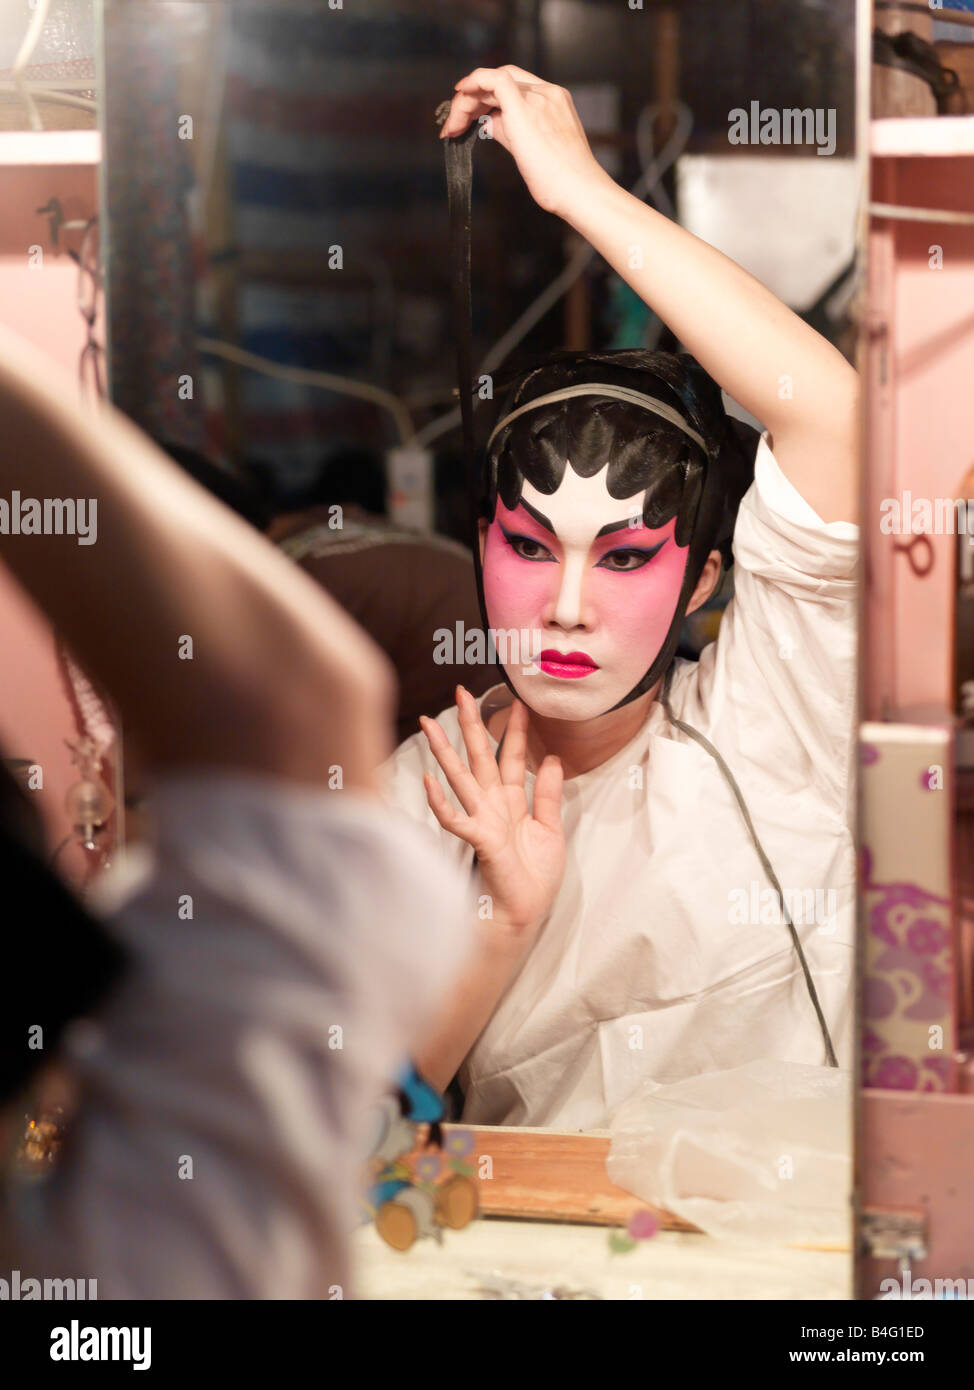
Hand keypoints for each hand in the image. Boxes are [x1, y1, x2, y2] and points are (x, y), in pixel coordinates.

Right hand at [419, 686, 564, 945]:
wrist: (524, 913)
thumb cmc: (533, 877)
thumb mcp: (551, 830)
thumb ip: (547, 795)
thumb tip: (553, 758)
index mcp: (510, 801)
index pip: (511, 756)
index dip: (515, 729)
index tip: (518, 701)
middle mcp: (492, 805)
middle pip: (480, 756)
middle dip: (471, 724)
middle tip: (460, 692)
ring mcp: (482, 820)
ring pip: (460, 778)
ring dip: (444, 751)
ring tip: (428, 725)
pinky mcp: (478, 840)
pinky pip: (455, 819)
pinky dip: (440, 802)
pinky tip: (428, 782)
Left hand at [438, 64, 609, 218]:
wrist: (580, 191)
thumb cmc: (563, 182)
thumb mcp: (534, 151)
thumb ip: (511, 132)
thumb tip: (489, 124)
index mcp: (554, 100)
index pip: (514, 85)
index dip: (488, 94)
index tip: (471, 111)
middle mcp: (546, 93)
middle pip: (500, 81)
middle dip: (472, 100)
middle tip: (453, 124)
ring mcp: (537, 98)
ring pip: (492, 83)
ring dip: (466, 102)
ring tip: (451, 126)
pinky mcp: (523, 107)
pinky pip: (492, 80)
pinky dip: (472, 84)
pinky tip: (459, 99)